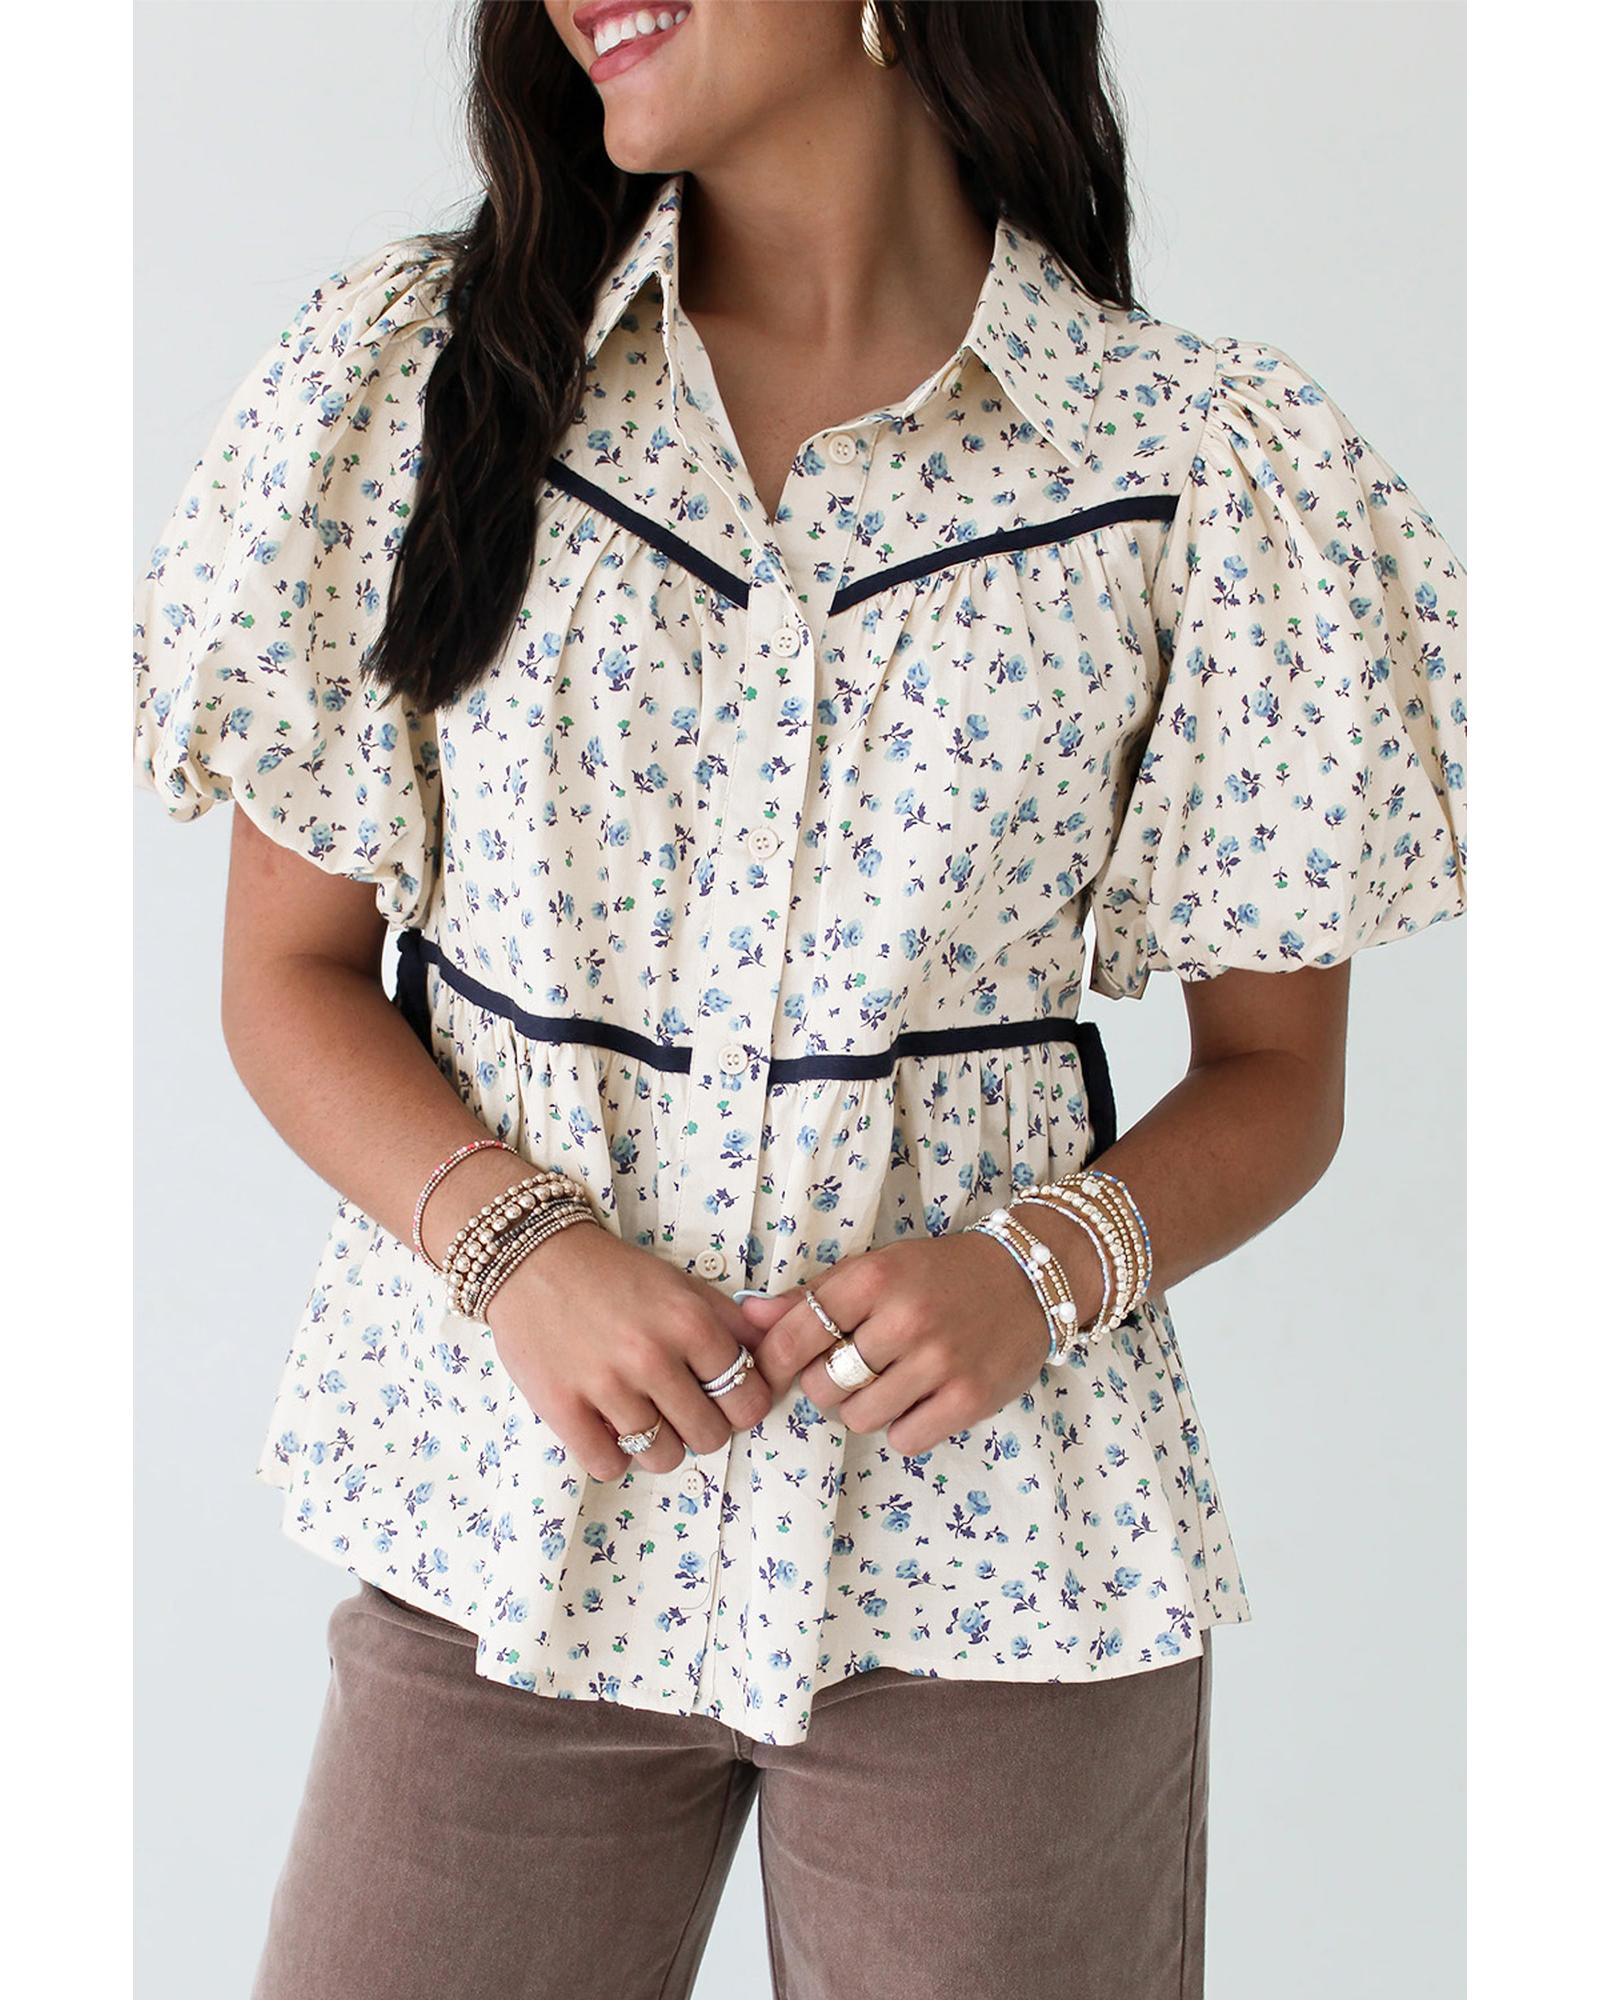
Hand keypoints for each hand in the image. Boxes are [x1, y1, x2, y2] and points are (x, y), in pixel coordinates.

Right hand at [483, 1222, 771, 1480]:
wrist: (532, 1258)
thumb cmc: (613, 1272)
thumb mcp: (681, 1284)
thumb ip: (733, 1321)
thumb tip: (778, 1345)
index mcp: (690, 1323)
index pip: (748, 1399)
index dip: (740, 1405)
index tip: (722, 1399)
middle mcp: (653, 1357)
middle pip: (710, 1437)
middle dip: (701, 1428)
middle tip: (680, 1408)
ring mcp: (606, 1386)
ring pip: (663, 1457)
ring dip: (658, 1445)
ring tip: (643, 1417)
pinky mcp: (561, 1407)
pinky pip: (608, 1466)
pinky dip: (612, 1455)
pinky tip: (607, 1426)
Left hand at [735, 1230, 1076, 1456]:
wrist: (1028, 1279)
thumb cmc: (939, 1275)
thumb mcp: (876, 1269)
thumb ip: (812, 1296)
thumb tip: (747, 1314)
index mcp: (874, 1279)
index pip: (795, 1335)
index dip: (774, 1362)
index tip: (778, 1369)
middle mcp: (905, 1318)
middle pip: (823, 1386)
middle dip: (827, 1385)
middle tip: (853, 1368)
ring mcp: (940, 1361)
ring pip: (860, 1418)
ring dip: (864, 1409)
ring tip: (889, 1383)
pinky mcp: (970, 1398)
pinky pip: (905, 1438)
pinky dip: (905, 1427)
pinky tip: (920, 1399)